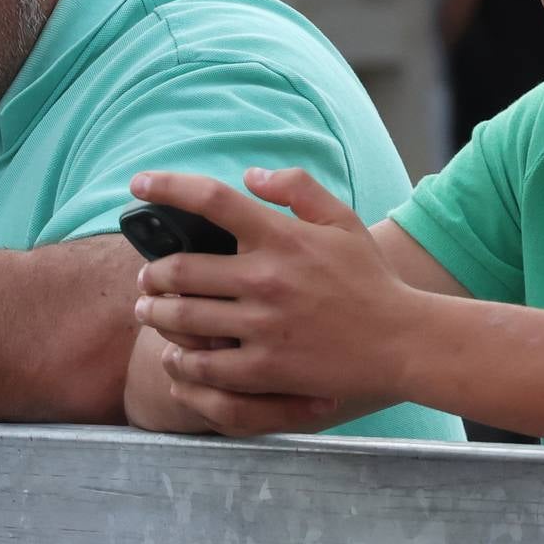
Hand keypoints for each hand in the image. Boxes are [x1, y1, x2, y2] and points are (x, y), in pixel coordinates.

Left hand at [124, 168, 419, 434]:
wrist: (404, 342)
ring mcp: (263, 326)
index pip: (211, 199)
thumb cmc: (370, 279)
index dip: (167, 187)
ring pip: (182, 316)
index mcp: (282, 236)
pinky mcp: (266, 368)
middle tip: (145, 276)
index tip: (139, 185)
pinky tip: (175, 356)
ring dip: (154, 312)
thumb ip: (297, 188)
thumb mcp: (343, 221)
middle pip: (179, 267)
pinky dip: (180, 359)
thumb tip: (249, 176)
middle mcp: (266, 278)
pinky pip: (204, 365)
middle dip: (151, 271)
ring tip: (148, 310)